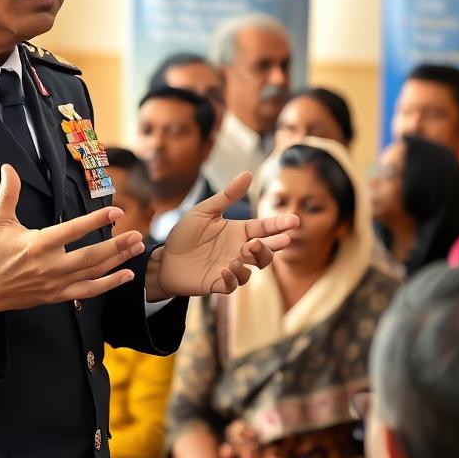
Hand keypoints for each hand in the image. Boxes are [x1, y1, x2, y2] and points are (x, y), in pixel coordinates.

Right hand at [0, 165, 146, 319]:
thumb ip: (8, 194)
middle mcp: (50, 266)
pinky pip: (88, 291)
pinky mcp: (58, 295)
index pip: (72, 230)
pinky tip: (126, 275)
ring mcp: (56, 283)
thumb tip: (9, 168)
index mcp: (38, 245)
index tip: (115, 210)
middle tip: (137, 235)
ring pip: (93, 272)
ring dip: (118, 260)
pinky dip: (109, 284)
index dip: (95, 220)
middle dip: (117, 245)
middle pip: (91, 255)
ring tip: (137, 248)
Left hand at [146, 172, 298, 299]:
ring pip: (253, 268)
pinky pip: (233, 284)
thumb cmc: (185, 234)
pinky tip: (226, 268)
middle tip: (282, 239)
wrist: (165, 259)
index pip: (263, 228)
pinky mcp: (218, 282)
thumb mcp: (204, 211)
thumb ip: (227, 196)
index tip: (294, 220)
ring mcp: (230, 267)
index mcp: (237, 232)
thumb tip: (248, 173)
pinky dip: (233, 277)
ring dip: (254, 260)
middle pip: (265, 250)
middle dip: (275, 245)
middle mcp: (238, 250)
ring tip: (246, 250)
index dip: (278, 225)